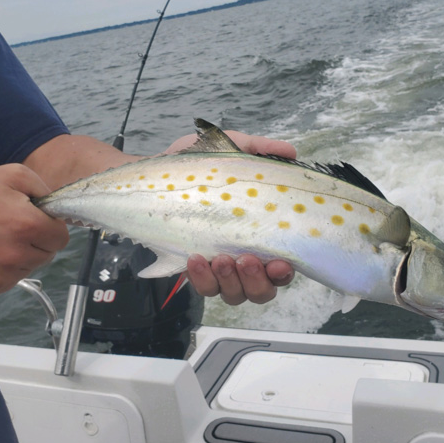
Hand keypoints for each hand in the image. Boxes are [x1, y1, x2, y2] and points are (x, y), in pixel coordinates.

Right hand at [0, 165, 68, 295]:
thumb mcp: (14, 175)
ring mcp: (2, 275)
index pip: (62, 238)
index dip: (52, 227)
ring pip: (31, 267)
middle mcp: (16, 255)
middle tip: (15, 226)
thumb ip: (45, 190)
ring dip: (23, 255)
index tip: (37, 220)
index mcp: (27, 225)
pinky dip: (6, 268)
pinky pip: (13, 279)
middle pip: (49, 254)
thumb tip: (59, 212)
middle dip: (39, 241)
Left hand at [167, 127, 296, 304]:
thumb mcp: (233, 148)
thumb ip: (261, 148)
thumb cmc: (199, 165)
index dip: (284, 272)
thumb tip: (290, 151)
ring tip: (219, 259)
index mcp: (262, 236)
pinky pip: (203, 287)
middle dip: (257, 281)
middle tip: (245, 259)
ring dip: (230, 282)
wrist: (153, 175)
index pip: (282, 267)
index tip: (280, 262)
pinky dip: (201, 278)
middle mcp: (244, 260)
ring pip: (233, 295)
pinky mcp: (194, 270)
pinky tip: (195, 258)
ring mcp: (218, 269)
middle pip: (261, 291)